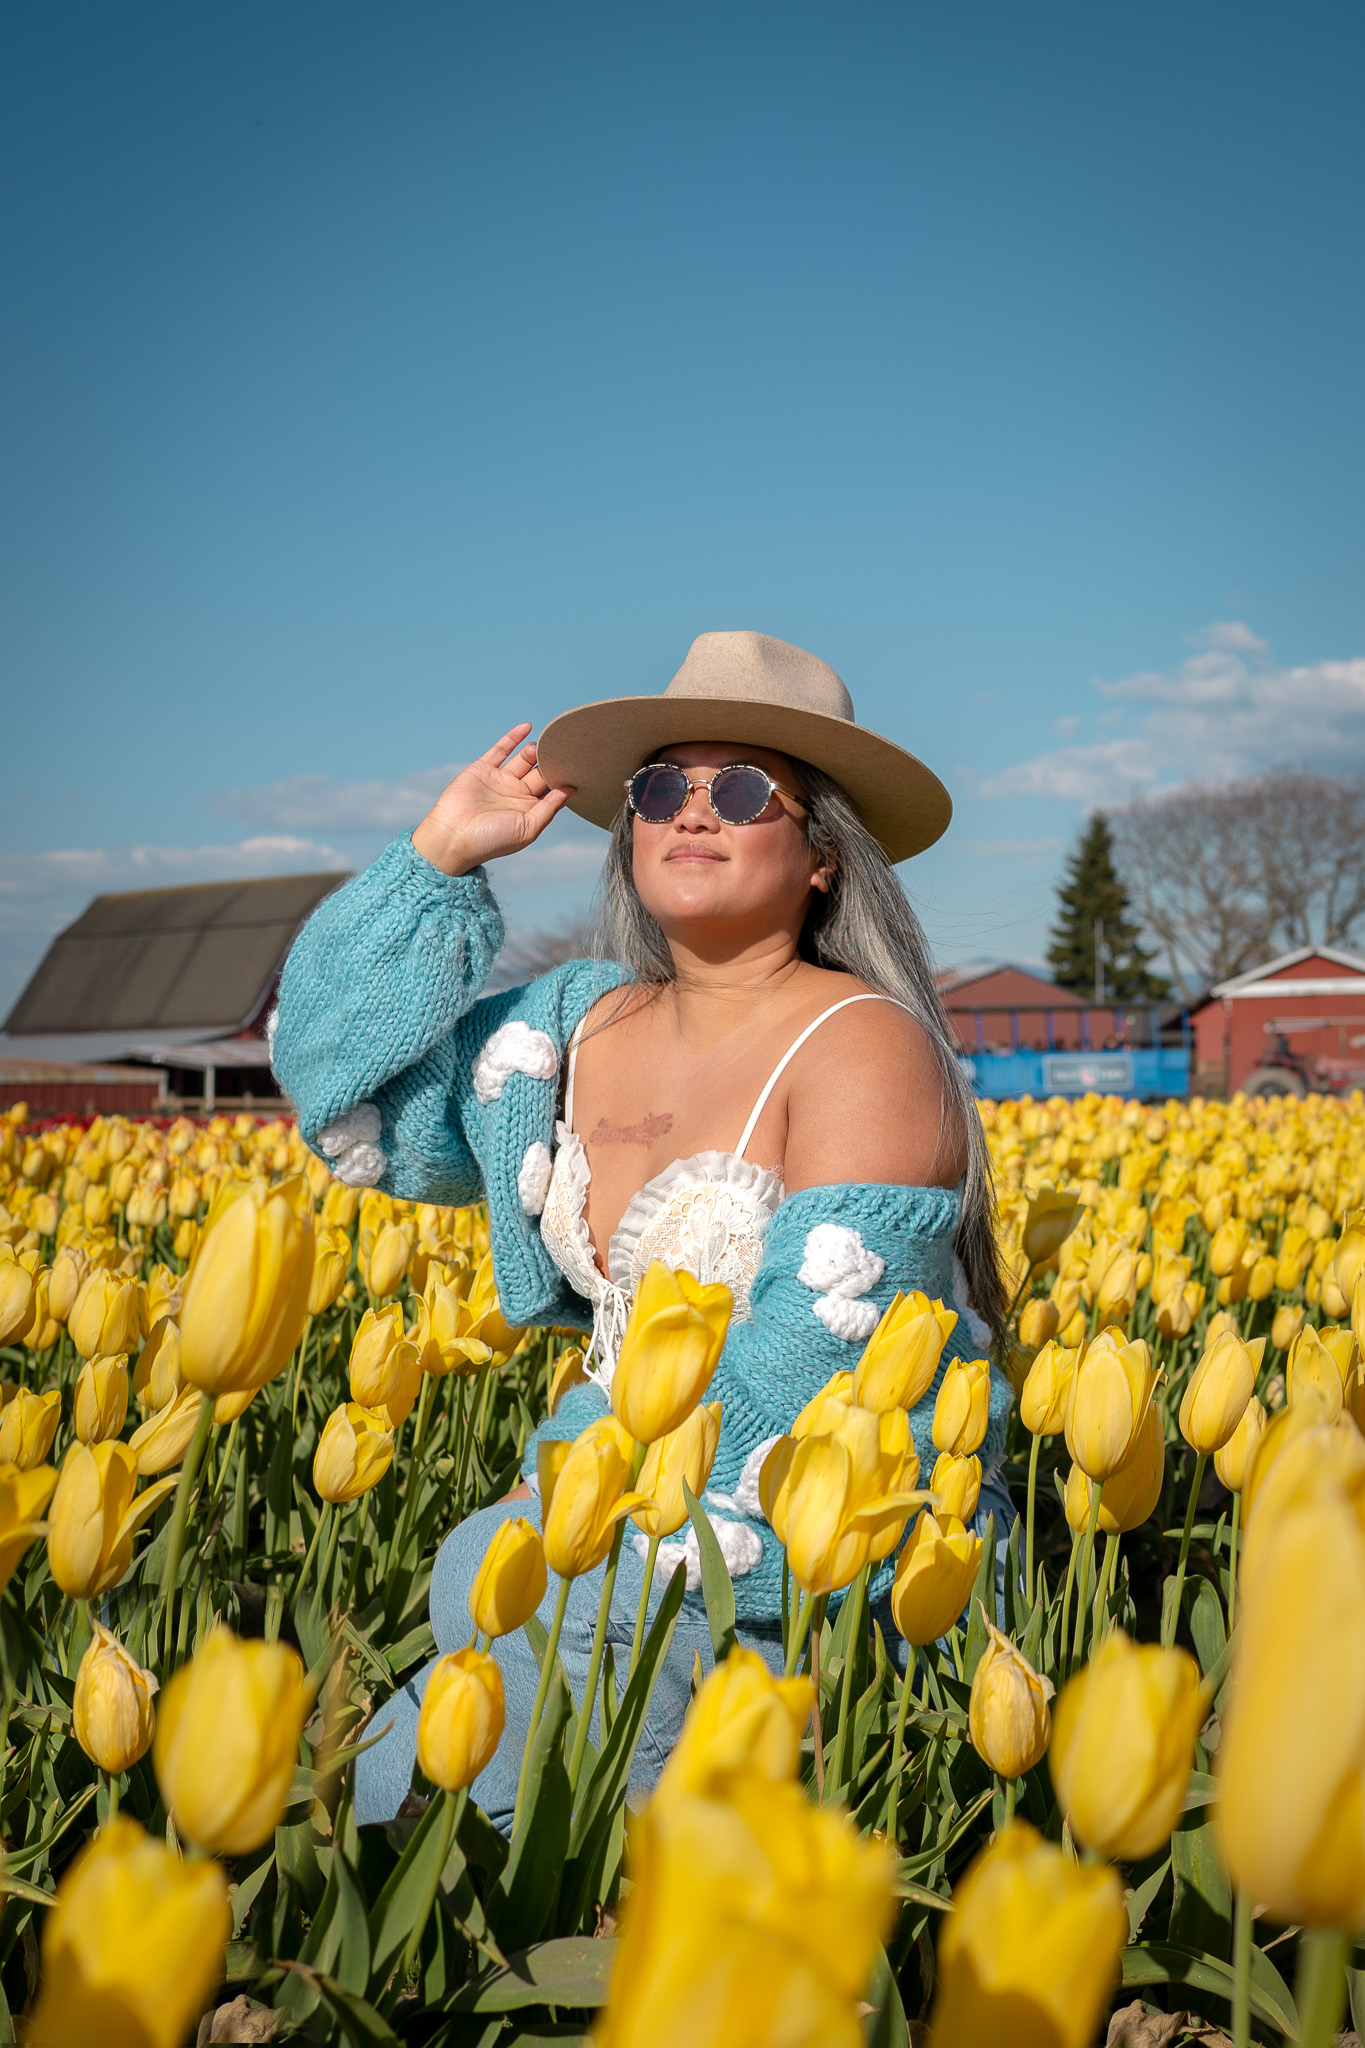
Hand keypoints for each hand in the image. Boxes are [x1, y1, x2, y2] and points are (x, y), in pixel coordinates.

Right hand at [411, 724, 575, 875]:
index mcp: (529, 810)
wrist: (453, 837)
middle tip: (566, 750)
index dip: (564, 779)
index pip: (552, 790)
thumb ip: (549, 808)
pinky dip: (513, 738)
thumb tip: (570, 790)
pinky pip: (500, 749)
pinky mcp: (482, 769)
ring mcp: (499, 780)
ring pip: (522, 759)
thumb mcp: (528, 828)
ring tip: (548, 742)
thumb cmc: (492, 841)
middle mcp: (516, 794)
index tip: (580, 767)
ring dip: (535, 751)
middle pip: (540, 772)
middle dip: (552, 762)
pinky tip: (528, 727)